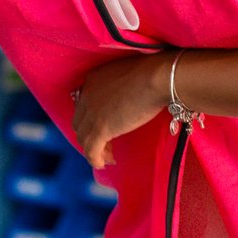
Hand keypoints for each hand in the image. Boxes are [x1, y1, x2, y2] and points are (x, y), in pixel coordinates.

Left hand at [71, 51, 173, 165]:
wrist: (157, 78)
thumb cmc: (152, 73)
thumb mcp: (127, 76)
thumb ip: (119, 88)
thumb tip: (126, 100)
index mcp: (92, 81)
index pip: (83, 106)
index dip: (91, 119)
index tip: (103, 127)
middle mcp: (87, 96)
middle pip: (80, 123)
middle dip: (90, 135)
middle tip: (106, 144)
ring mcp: (92, 113)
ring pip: (84, 138)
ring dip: (94, 149)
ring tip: (108, 156)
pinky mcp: (100, 129)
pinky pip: (91, 150)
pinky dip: (95, 159)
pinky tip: (103, 164)